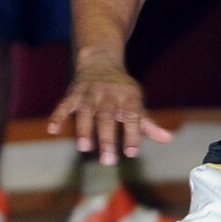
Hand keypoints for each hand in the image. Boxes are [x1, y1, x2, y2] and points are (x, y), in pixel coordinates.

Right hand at [48, 59, 172, 164]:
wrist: (100, 62)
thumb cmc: (122, 91)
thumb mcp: (137, 103)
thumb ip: (148, 124)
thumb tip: (168, 139)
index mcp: (128, 97)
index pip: (131, 117)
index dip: (132, 135)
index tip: (131, 153)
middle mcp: (108, 94)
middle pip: (108, 117)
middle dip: (107, 139)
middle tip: (108, 160)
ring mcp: (89, 93)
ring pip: (85, 111)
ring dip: (84, 129)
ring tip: (84, 147)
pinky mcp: (73, 93)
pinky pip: (64, 104)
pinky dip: (57, 116)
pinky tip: (52, 130)